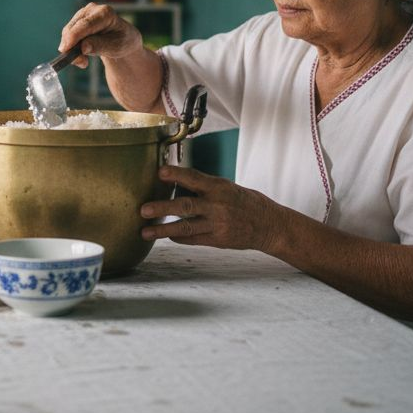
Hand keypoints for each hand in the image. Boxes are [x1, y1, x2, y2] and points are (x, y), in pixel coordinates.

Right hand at [58, 3, 145, 68]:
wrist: (122, 39)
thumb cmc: (122, 42)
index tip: (65, 49)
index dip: (73, 36)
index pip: (85, 25)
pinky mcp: (76, 21)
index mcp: (105, 13)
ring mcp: (83, 14)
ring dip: (72, 50)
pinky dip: (71, 48)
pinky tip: (82, 57)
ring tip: (84, 62)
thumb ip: (100, 46)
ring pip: (67, 33)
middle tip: (82, 63)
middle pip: (73, 28)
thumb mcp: (115, 47)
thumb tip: (83, 47)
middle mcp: (92, 9)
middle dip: (72, 47)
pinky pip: (67, 36)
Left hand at [139, 165, 280, 250]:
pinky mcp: (218, 240)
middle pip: (185, 206)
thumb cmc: (245, 201)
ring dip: (162, 230)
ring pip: (185, 227)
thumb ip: (203, 186)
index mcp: (219, 187)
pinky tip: (166, 236)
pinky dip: (178, 238)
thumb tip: (174, 182)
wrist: (269, 225)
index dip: (177, 174)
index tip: (160, 172)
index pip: (195, 178)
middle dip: (162, 208)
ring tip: (145, 232)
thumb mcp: (227, 187)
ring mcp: (217, 224)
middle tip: (143, 209)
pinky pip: (193, 239)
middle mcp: (217, 205)